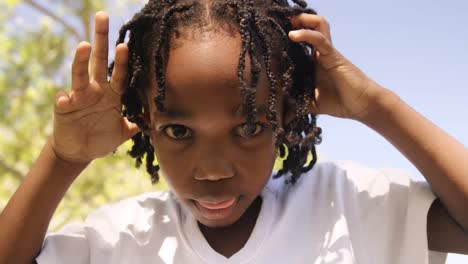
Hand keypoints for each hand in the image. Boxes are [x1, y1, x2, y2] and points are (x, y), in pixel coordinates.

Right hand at [52, 11, 138, 163]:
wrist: (79, 152)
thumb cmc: (102, 139)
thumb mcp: (123, 133)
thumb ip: (137, 125)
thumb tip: (156, 121)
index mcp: (112, 95)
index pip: (120, 74)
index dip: (123, 60)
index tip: (126, 44)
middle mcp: (96, 91)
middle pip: (99, 62)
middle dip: (101, 39)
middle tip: (101, 17)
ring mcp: (79, 97)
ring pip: (80, 75)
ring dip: (81, 60)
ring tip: (84, 45)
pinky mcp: (64, 107)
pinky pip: (63, 100)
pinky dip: (64, 98)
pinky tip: (66, 99)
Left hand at [288, 14, 386, 120]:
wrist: (361, 105)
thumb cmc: (340, 102)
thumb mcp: (312, 103)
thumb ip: (297, 103)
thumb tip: (281, 113)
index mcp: (313, 62)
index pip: (300, 42)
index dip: (288, 36)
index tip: (271, 35)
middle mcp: (319, 54)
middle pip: (309, 27)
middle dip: (295, 20)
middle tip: (279, 20)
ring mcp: (327, 52)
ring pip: (317, 25)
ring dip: (303, 19)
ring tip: (289, 19)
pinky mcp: (333, 55)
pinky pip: (320, 39)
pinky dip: (307, 34)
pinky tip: (293, 35)